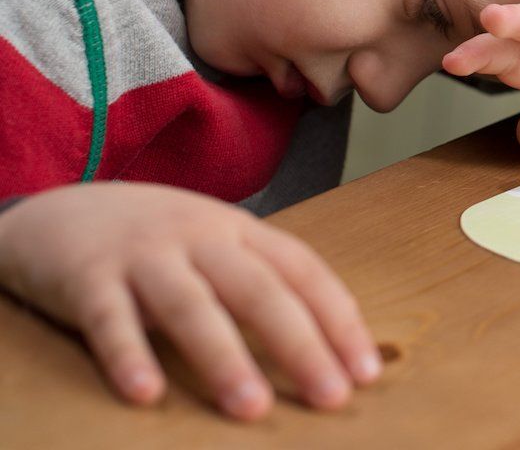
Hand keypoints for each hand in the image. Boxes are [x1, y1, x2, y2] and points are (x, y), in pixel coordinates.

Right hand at [0, 183, 380, 419]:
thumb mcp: (214, 246)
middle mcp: (198, 237)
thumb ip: (260, 282)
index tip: (364, 371)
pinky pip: (109, 320)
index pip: (302, 271)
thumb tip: (326, 346)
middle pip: (258, 290)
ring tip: (252, 408)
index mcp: (239, 231)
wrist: (58, 209)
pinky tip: (147, 394)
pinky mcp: (86, 278)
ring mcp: (143, 255)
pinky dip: (129, 355)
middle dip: (299, 344)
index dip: (337, 319)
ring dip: (224, 357)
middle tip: (330, 397)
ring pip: (190, 306)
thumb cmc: (155, 241)